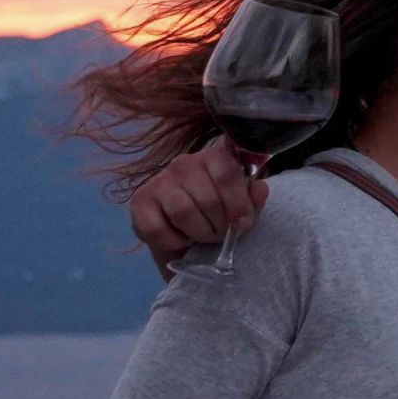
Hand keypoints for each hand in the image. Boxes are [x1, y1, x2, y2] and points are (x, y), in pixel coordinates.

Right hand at [128, 145, 259, 270]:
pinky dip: (173, 242)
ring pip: (183, 212)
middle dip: (219, 226)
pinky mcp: (139, 202)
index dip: (238, 204)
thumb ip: (254, 197)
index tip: (242, 224)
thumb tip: (258, 190)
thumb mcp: (243, 206)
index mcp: (214, 157)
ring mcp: (159, 181)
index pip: (227, 175)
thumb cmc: (219, 214)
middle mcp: (184, 163)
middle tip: (220, 234)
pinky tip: (181, 239)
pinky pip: (157, 229)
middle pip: (208, 199)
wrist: (187, 234)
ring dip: (198, 233)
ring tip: (203, 236)